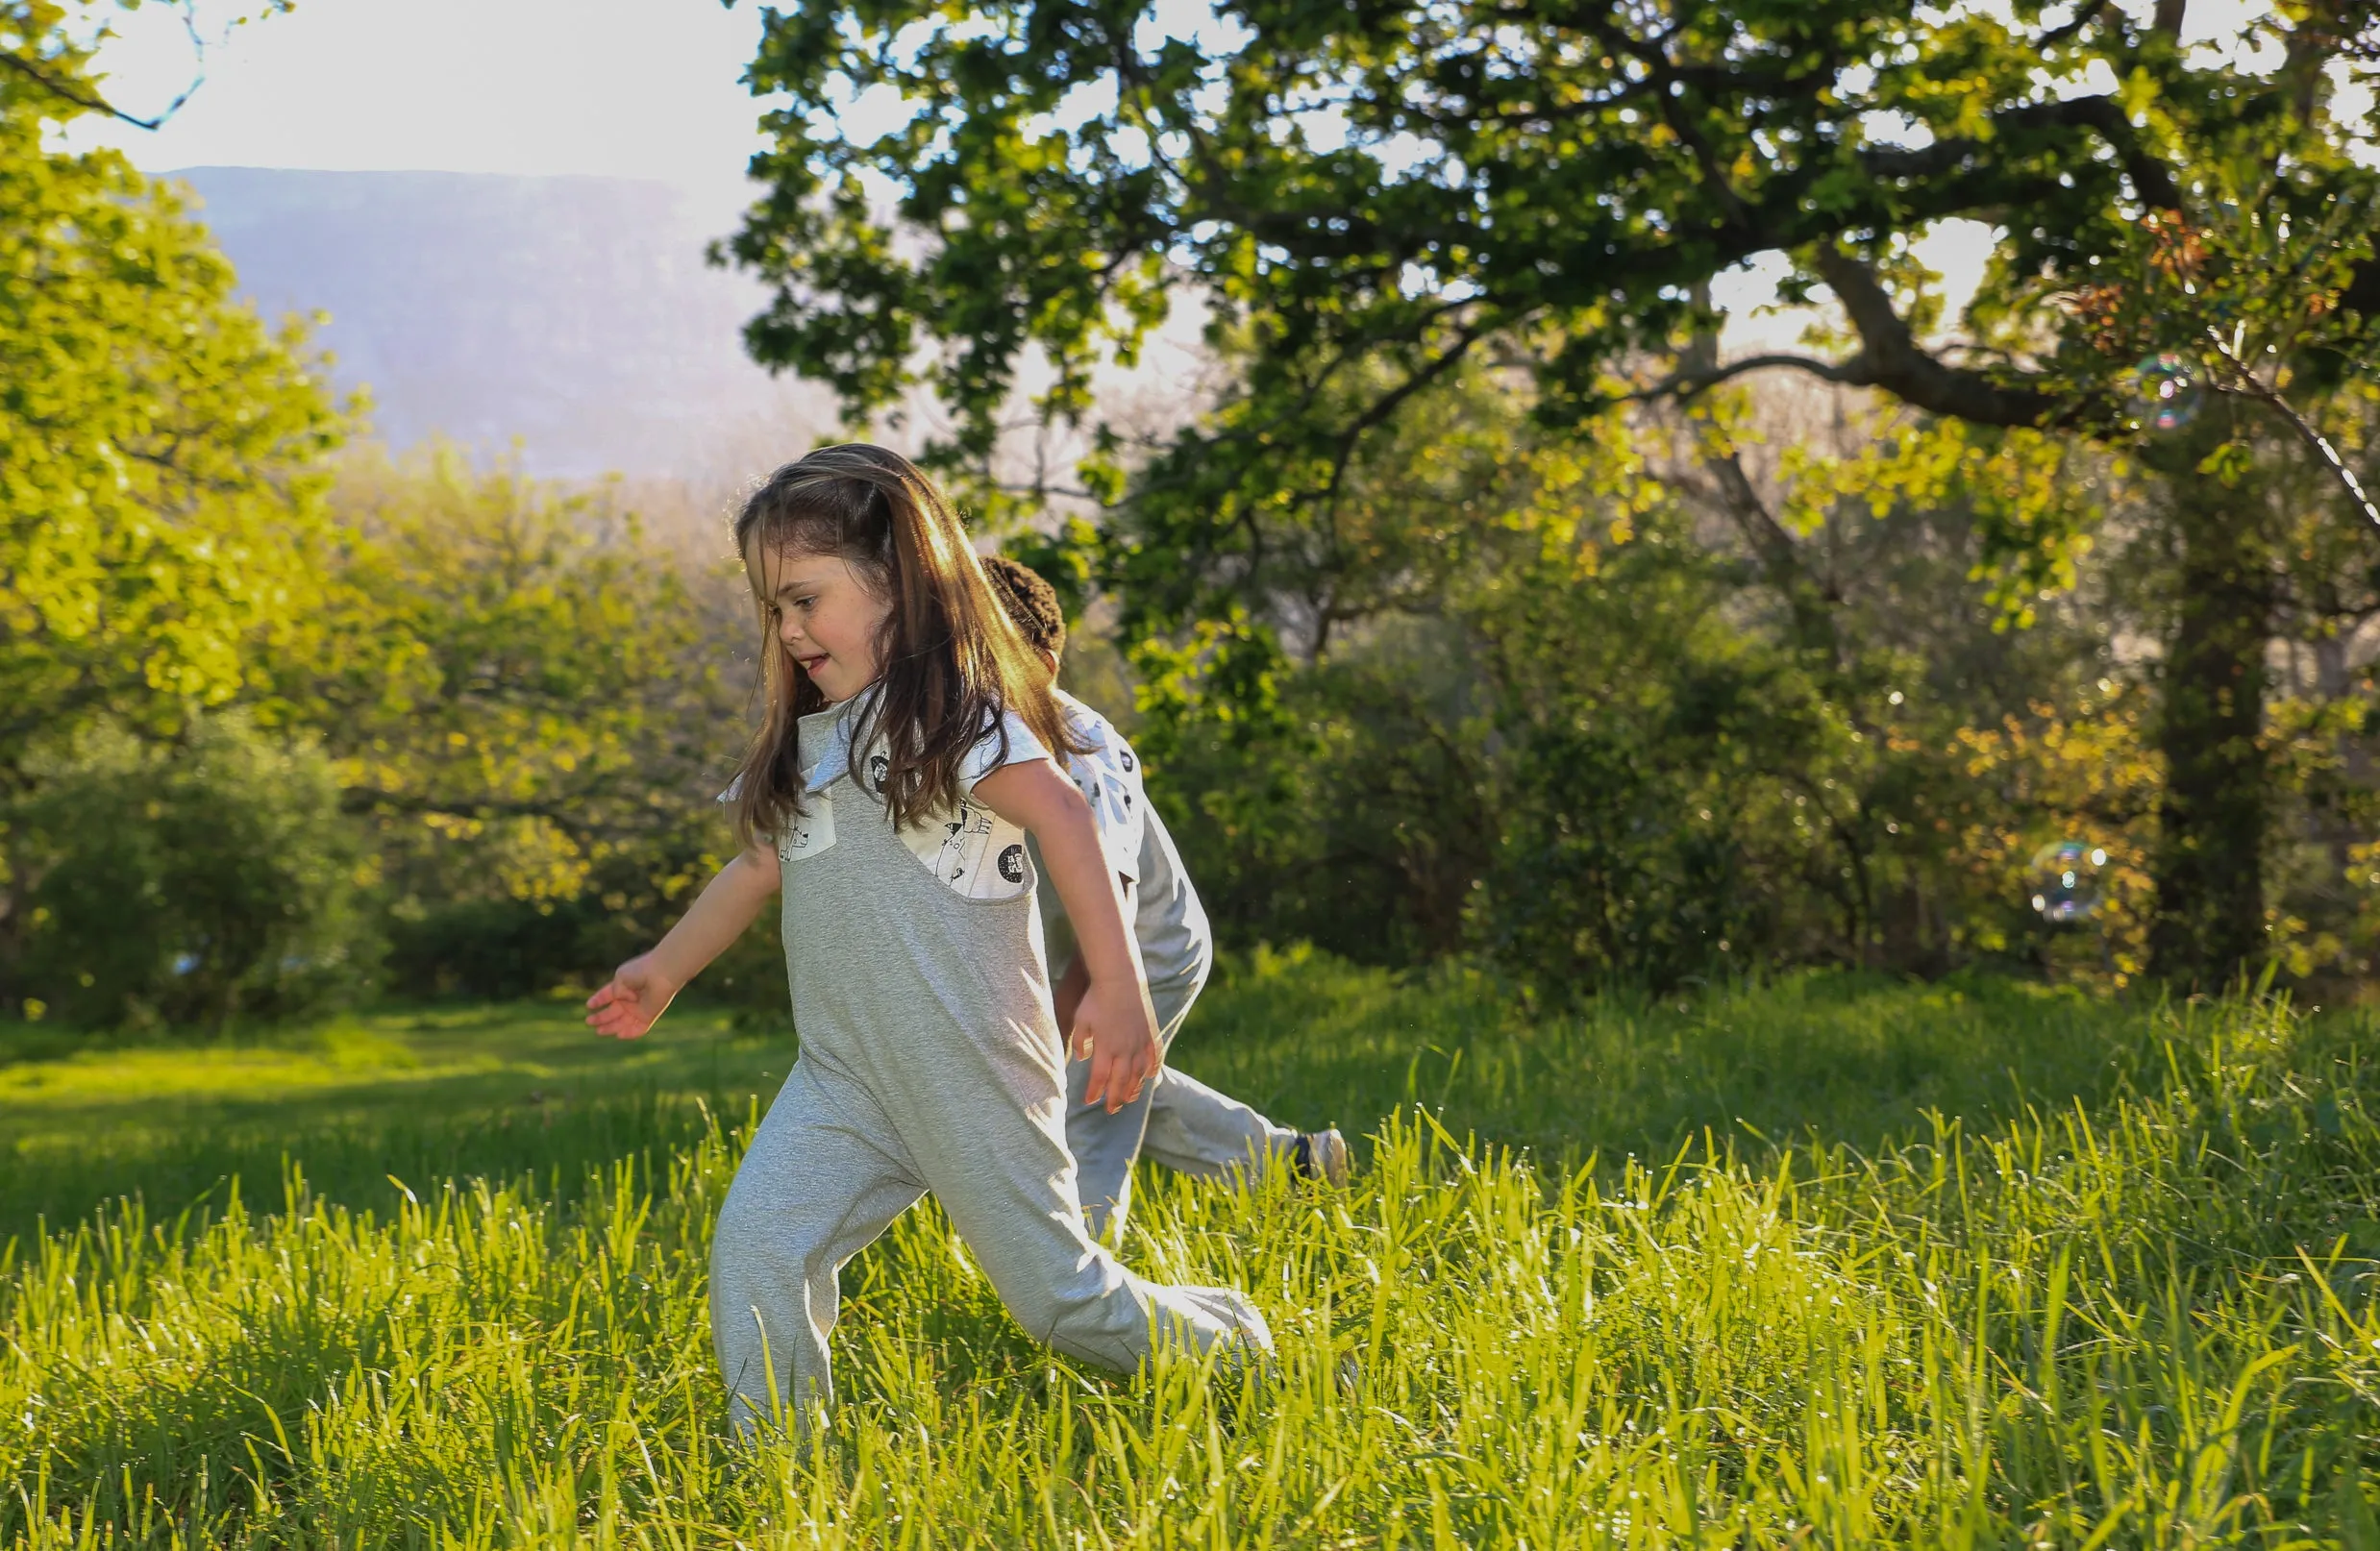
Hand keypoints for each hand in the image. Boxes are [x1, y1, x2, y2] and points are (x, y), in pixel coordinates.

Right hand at [585, 953, 679, 1039]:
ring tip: (598, 1031)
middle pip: (613, 1011)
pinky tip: (619, 1035)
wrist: (660, 975)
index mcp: (623, 986)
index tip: (589, 1005)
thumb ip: (615, 992)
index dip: (598, 1000)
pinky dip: (630, 1033)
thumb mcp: (621, 978)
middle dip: (601, 1017)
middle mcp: (631, 998)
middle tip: (589, 1022)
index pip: (608, 995)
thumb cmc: (641, 972)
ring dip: (611, 1027)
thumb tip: (620, 1003)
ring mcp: (639, 1008)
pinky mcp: (649, 1016)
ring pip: (623, 1022)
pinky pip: (639, 1028)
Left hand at [1071, 975, 1159, 1113]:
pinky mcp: (1150, 1033)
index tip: (1089, 1100)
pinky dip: (1153, 1069)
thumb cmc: (1095, 998)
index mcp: (1105, 1047)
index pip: (1099, 1077)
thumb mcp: (1080, 1020)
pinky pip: (1154, 1056)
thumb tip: (1081, 1057)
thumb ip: (1079, 1041)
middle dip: (1115, 1098)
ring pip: (1139, 1073)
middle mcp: (1124, 1049)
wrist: (1119, 979)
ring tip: (1129, 1099)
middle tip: (1111, 1110)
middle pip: (1120, 1081)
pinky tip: (1150, 1077)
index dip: (1095, 1091)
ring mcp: (1139, 1042)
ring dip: (1134, 1089)